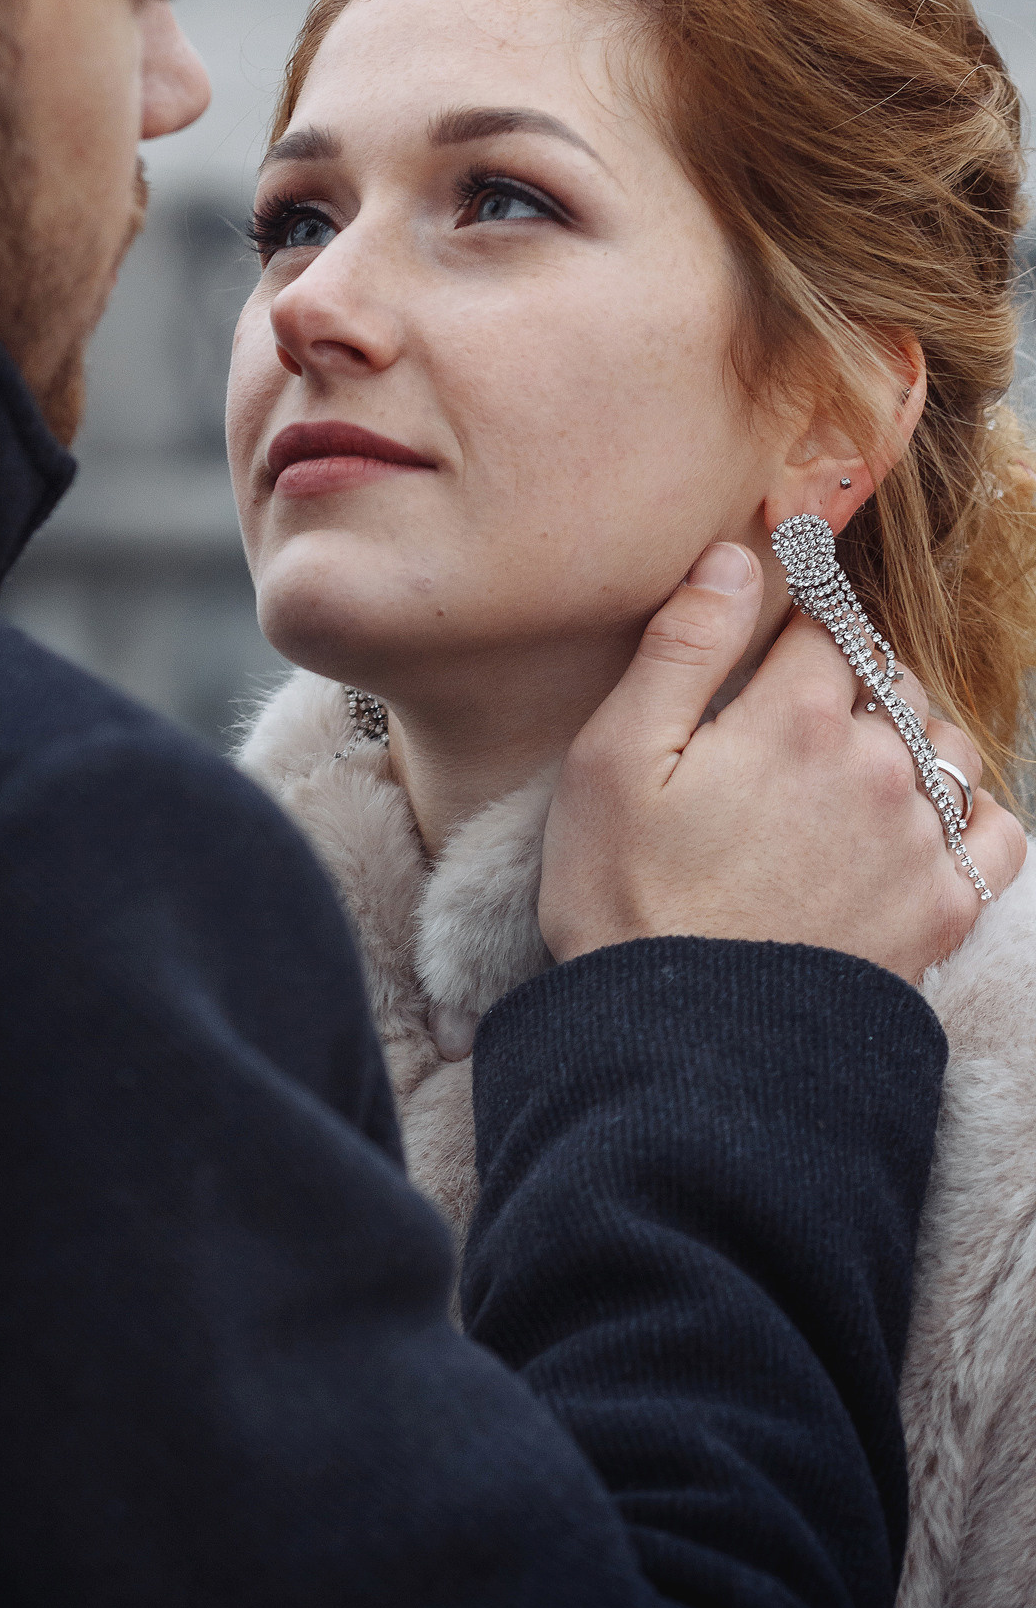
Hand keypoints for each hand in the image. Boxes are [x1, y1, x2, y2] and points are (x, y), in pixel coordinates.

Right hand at [538, 542, 1026, 982]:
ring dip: (908, 739)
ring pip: (946, 744)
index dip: (801, 617)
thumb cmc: (627, 900)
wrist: (684, 1050)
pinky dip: (967, 811)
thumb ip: (681, 646)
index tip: (778, 634)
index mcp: (794, 719)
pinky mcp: (944, 908)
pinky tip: (918, 822)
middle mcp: (877, 767)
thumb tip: (738, 557)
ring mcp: (920, 839)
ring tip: (848, 773)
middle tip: (791, 720)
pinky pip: (994, 829)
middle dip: (851, 680)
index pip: (828, 623)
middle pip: (892, 679)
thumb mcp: (613, 759)